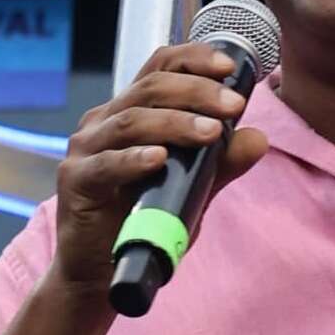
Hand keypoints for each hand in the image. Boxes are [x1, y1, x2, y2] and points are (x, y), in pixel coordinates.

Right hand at [45, 45, 267, 301]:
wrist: (102, 275)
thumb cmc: (143, 223)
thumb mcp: (191, 190)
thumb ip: (220, 164)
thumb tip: (258, 138)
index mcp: (130, 112)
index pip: (159, 67)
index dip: (193, 59)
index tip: (229, 67)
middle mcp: (104, 122)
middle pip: (149, 87)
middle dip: (196, 92)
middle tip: (233, 106)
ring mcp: (86, 150)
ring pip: (130, 120)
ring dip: (175, 122)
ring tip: (210, 133)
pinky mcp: (76, 183)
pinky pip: (105, 165)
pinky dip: (133, 160)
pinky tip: (159, 159)